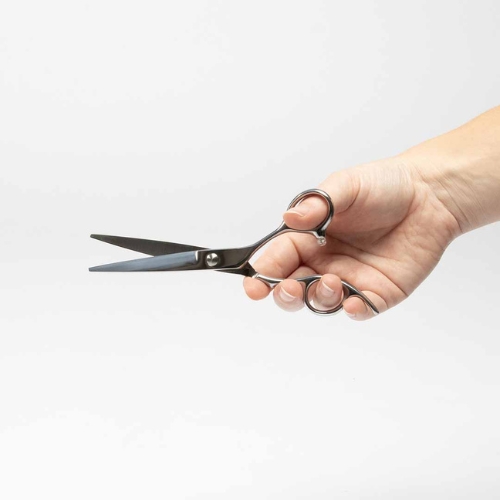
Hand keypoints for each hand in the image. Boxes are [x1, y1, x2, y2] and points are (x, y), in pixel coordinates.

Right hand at [243, 158, 459, 319]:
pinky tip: (353, 301)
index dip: (264, 272)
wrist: (430, 195)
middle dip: (283, 294)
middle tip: (287, 288)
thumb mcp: (347, 185)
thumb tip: (290, 218)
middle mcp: (324, 261)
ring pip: (321, 302)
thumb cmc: (385, 185)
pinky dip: (353, 310)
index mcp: (309, 237)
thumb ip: (318, 203)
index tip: (254, 282)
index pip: (278, 258)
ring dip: (317, 298)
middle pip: (292, 287)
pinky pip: (360, 309)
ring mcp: (350, 278)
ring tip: (330, 282)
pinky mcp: (378, 291)